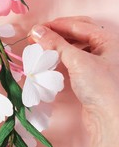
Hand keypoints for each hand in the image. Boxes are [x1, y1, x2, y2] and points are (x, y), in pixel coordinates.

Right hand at [30, 16, 118, 146]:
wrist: (110, 122)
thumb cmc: (101, 88)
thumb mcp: (78, 61)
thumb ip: (56, 43)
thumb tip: (36, 31)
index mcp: (107, 39)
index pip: (77, 24)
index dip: (55, 25)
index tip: (36, 29)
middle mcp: (105, 48)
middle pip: (77, 32)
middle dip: (57, 32)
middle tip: (39, 36)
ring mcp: (98, 61)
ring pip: (75, 45)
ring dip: (58, 44)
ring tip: (43, 46)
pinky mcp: (91, 75)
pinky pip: (74, 58)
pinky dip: (61, 56)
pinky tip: (52, 58)